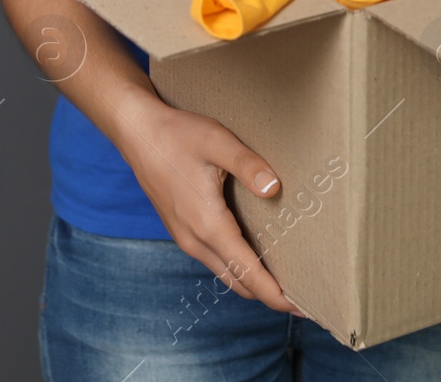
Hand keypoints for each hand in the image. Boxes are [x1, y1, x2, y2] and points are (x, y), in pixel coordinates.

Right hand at [109, 94, 301, 315]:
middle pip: (238, 282)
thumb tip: (274, 187)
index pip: (248, 273)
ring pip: (225, 273)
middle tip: (303, 299)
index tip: (302, 308)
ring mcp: (185, 237)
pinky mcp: (181, 230)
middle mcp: (195, 239)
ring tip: (284, 281)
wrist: (136, 132)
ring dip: (253, 282)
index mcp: (208, 224)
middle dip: (270, 295)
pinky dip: (237, 268)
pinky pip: (214, 260)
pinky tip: (254, 256)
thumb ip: (248, 165)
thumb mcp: (217, 142)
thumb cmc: (177, 135)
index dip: (276, 295)